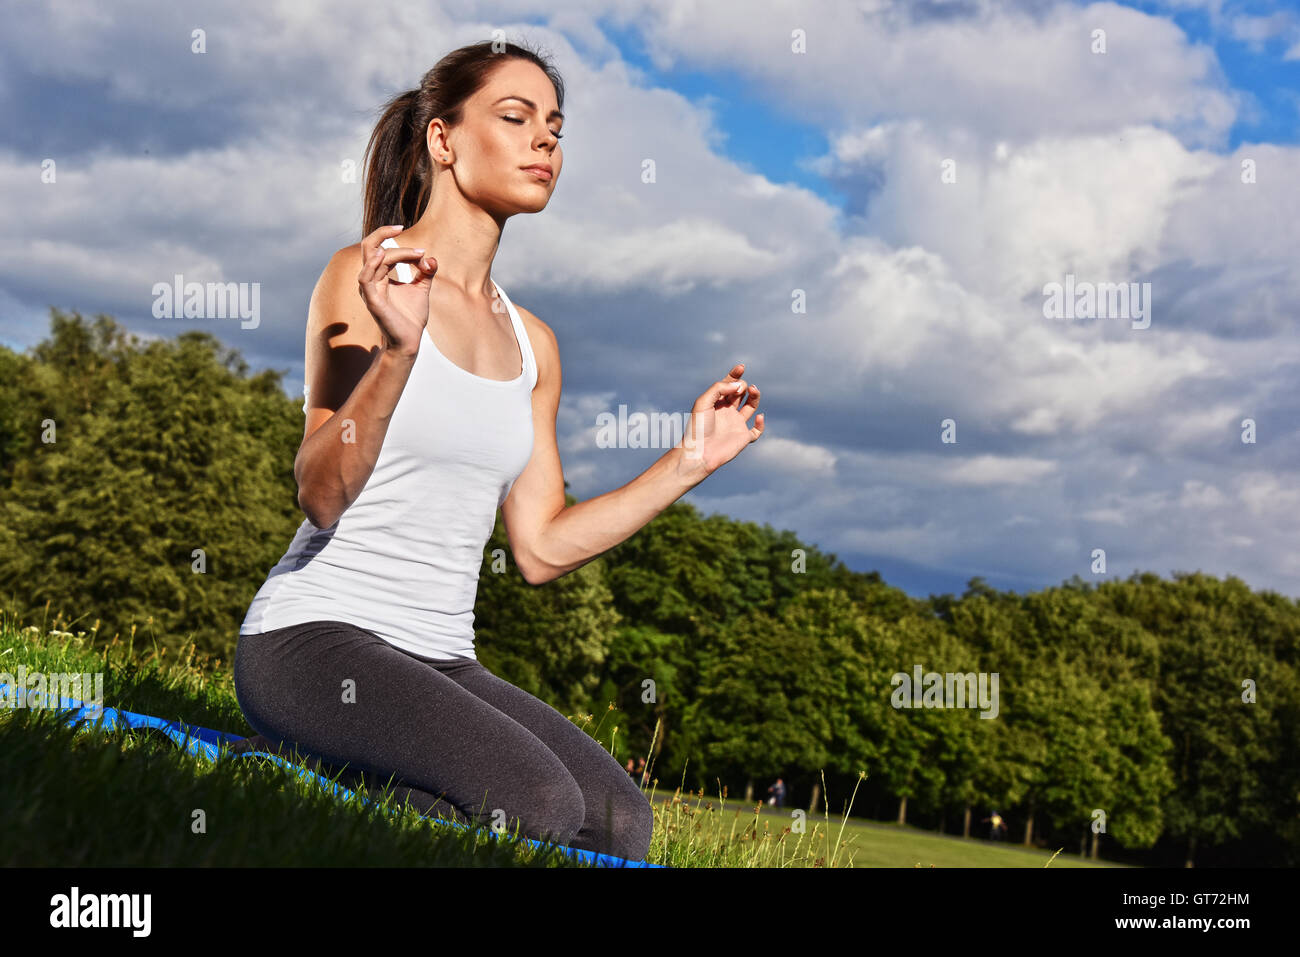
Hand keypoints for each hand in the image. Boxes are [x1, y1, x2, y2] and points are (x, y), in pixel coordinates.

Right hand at [356, 224, 437, 356]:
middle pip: (368, 246)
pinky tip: (384, 255)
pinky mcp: (372, 301)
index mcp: (380, 275)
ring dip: (395, 253)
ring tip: (415, 254)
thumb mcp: (422, 289)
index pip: (381, 248)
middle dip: (383, 233)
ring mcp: (369, 290)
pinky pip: (365, 278)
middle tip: (401, 228)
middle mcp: (371, 280)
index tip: (422, 251)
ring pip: (373, 259)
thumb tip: (431, 257)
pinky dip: (372, 265)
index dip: (399, 244)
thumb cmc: (411, 317)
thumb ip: (425, 272)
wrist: (410, 341)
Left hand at [679, 363, 763, 479]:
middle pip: (740, 392)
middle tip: (738, 389)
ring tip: (754, 390)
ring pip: (751, 406)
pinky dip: (761, 423)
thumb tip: (740, 386)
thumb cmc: (697, 427)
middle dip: (743, 385)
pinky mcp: (743, 438)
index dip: (735, 375)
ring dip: (755, 396)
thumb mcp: (703, 401)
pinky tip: (758, 416)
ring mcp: (736, 424)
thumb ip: (720, 388)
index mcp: (716, 402)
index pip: (728, 385)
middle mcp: (727, 412)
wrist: (699, 452)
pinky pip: (757, 430)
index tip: (741, 367)